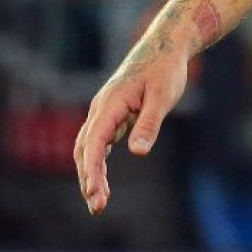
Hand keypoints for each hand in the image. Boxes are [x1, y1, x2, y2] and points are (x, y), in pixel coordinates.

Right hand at [73, 27, 191, 214]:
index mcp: (110, 103)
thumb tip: (137, 152)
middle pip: (85, 149)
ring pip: (88, 147)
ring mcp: (104, 110)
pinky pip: (98, 142)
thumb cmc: (166, 68)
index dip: (92, 170)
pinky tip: (101, 182)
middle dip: (88, 179)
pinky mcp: (112, 113)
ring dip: (90, 174)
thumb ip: (149, 124)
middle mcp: (101, 107)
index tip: (95, 193)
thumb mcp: (162, 96)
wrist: (166, 44)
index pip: (94, 143)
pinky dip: (96, 163)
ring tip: (98, 201)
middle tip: (97, 207)